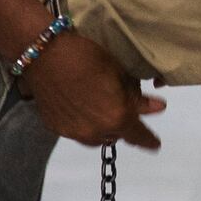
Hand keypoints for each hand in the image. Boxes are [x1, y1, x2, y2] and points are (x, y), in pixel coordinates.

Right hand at [20, 30, 163, 148]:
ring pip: (96, 137)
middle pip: (116, 135)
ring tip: (101, 108)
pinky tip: (81, 107)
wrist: (44, 54)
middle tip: (121, 108)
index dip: (148, 141)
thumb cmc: (86, 57)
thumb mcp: (119, 72)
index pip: (138, 136)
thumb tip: (157, 108)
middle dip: (123, 125)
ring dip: (103, 127)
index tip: (155, 145)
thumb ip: (137, 96)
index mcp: (117, 117)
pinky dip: (84, 123)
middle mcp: (95, 131)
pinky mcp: (56, 128)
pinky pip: (77, 131)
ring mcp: (73, 132)